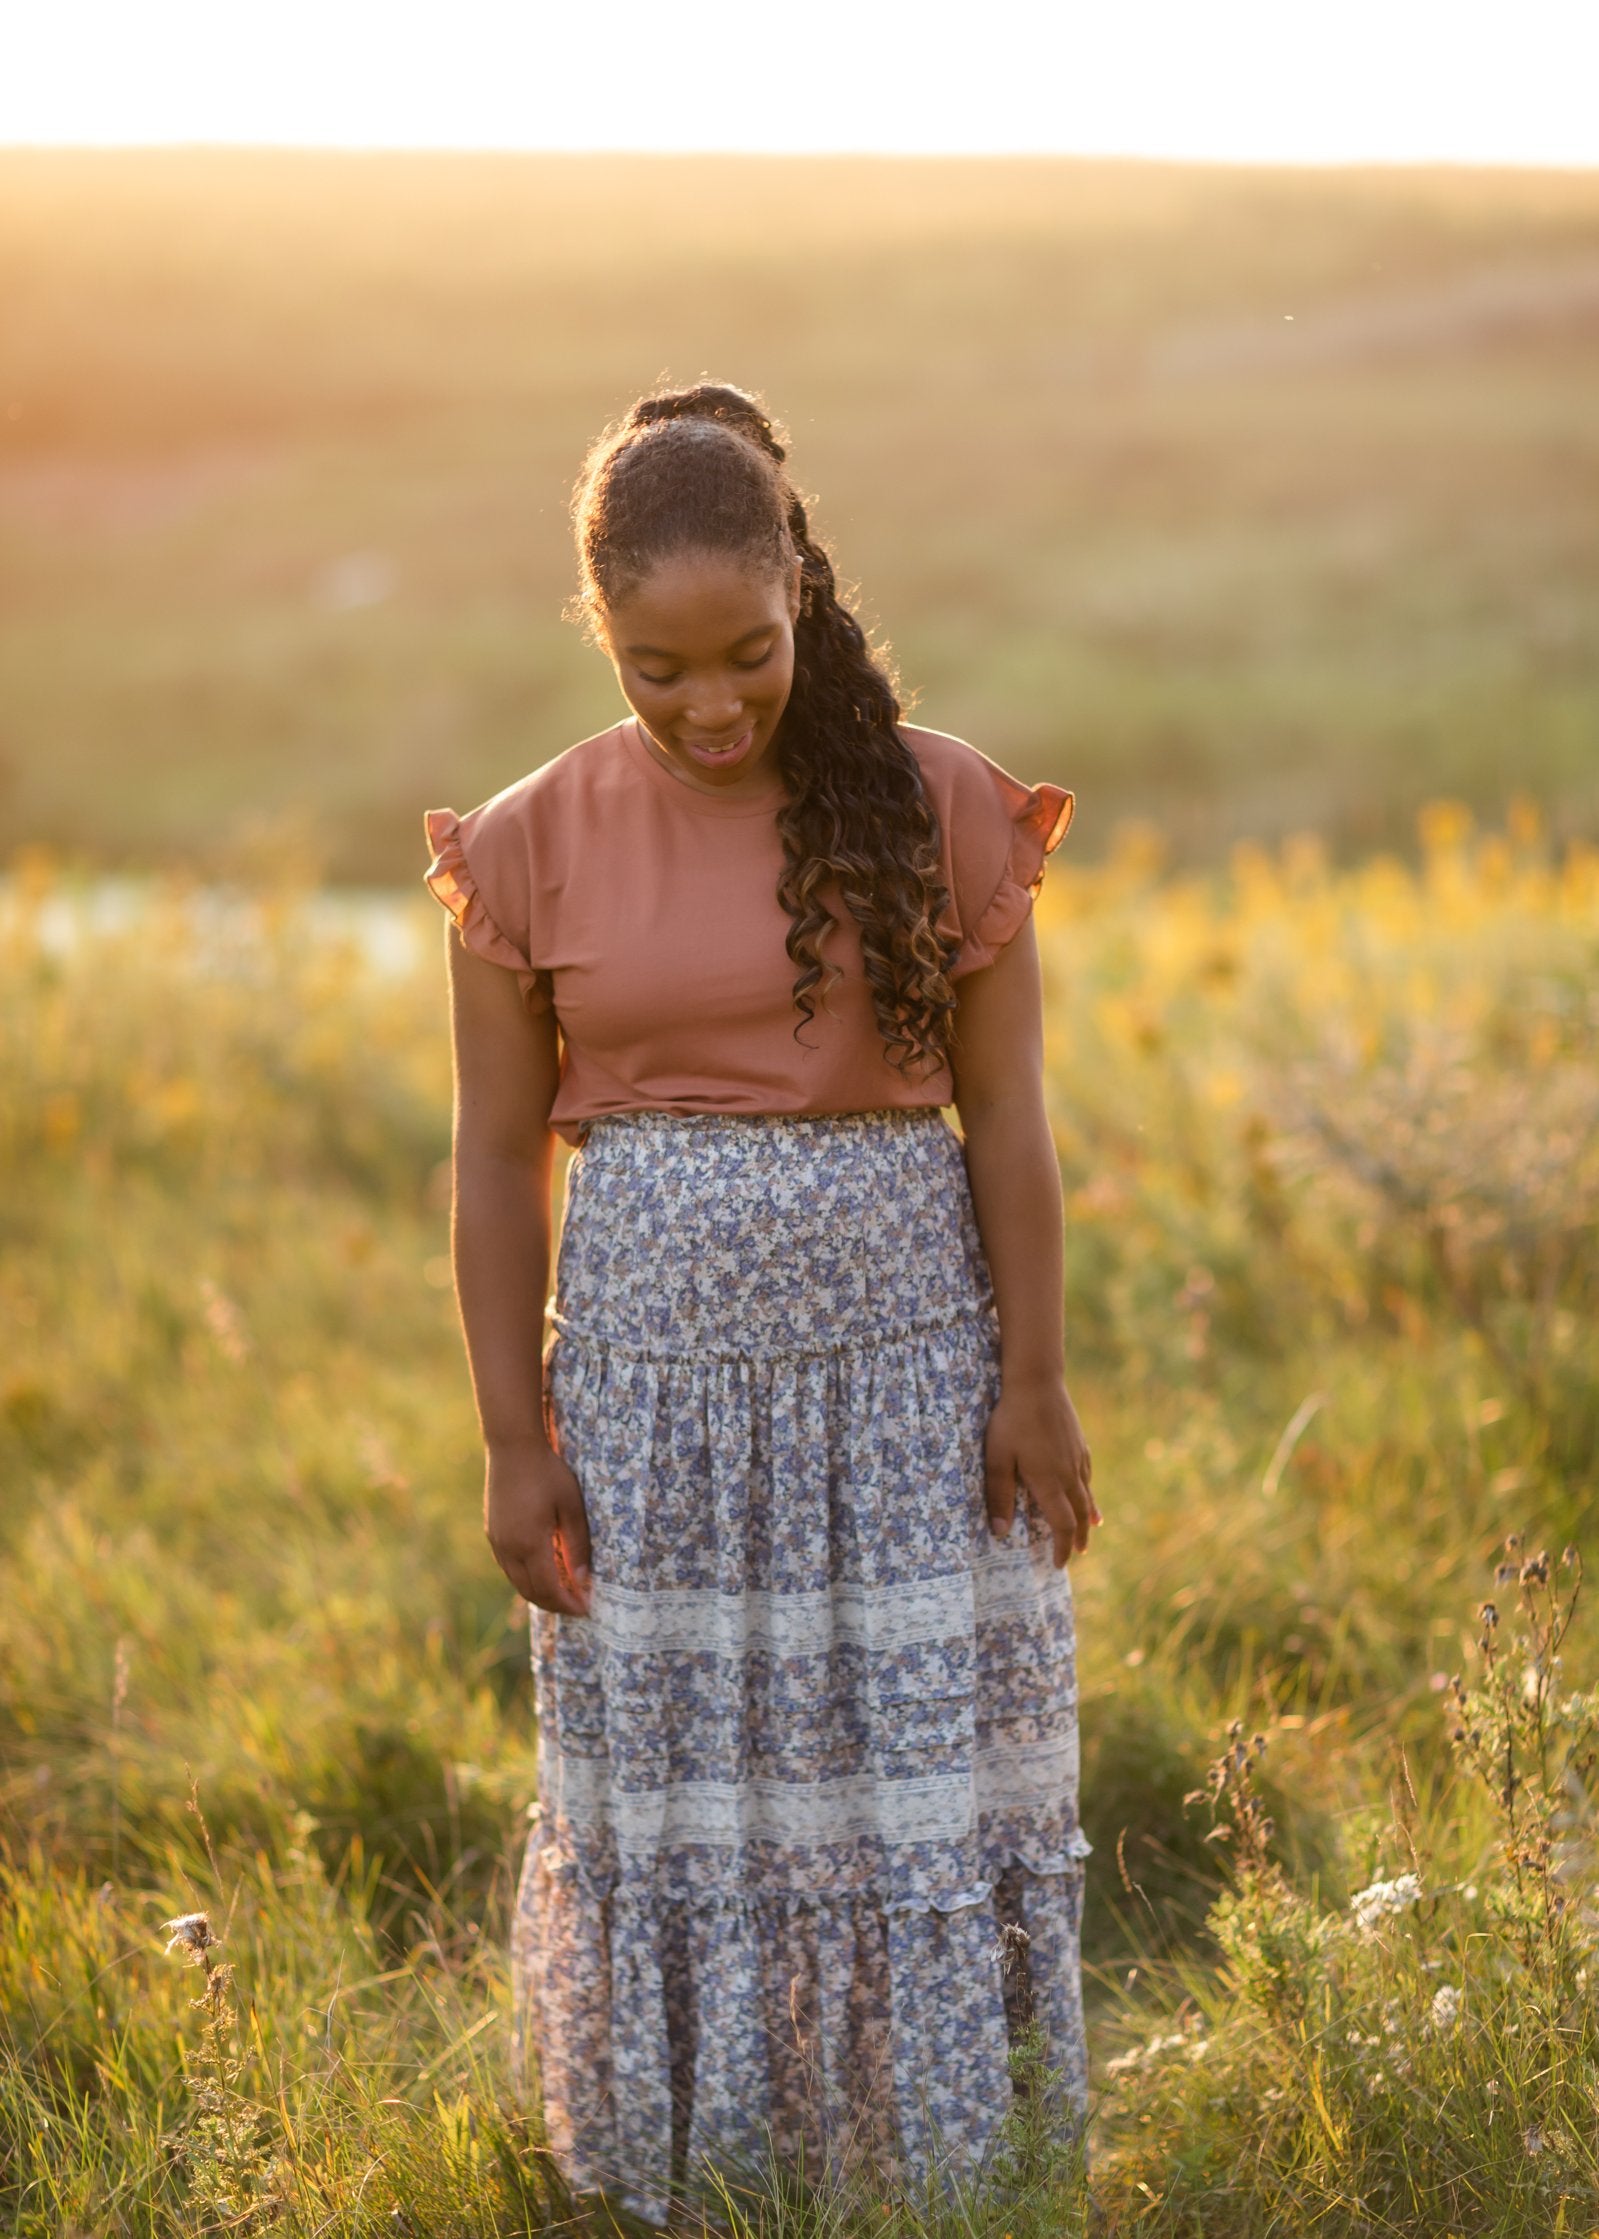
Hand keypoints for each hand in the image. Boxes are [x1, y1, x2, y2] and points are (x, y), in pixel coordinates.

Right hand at [484, 1439, 592, 1615]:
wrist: (512, 1447)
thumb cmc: (548, 1472)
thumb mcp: (571, 1506)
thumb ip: (577, 1545)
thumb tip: (583, 1581)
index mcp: (530, 1543)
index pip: (550, 1588)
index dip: (568, 1604)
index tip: (586, 1609)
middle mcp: (509, 1548)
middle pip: (531, 1592)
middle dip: (555, 1604)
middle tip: (577, 1606)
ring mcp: (497, 1541)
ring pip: (517, 1582)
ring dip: (539, 1594)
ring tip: (563, 1594)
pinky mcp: (492, 1533)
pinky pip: (509, 1567)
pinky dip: (526, 1578)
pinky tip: (542, 1573)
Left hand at [984, 1376, 1100, 1567]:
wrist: (1037, 1382)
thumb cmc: (1012, 1420)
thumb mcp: (998, 1458)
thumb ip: (999, 1495)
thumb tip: (1000, 1533)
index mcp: (1049, 1481)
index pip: (1061, 1524)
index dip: (1061, 1547)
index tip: (1058, 1564)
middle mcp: (1068, 1473)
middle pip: (1079, 1514)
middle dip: (1078, 1536)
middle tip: (1078, 1553)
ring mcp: (1077, 1456)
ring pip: (1086, 1493)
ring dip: (1087, 1514)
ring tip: (1092, 1527)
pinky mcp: (1079, 1441)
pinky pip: (1087, 1473)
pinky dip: (1089, 1489)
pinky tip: (1086, 1487)